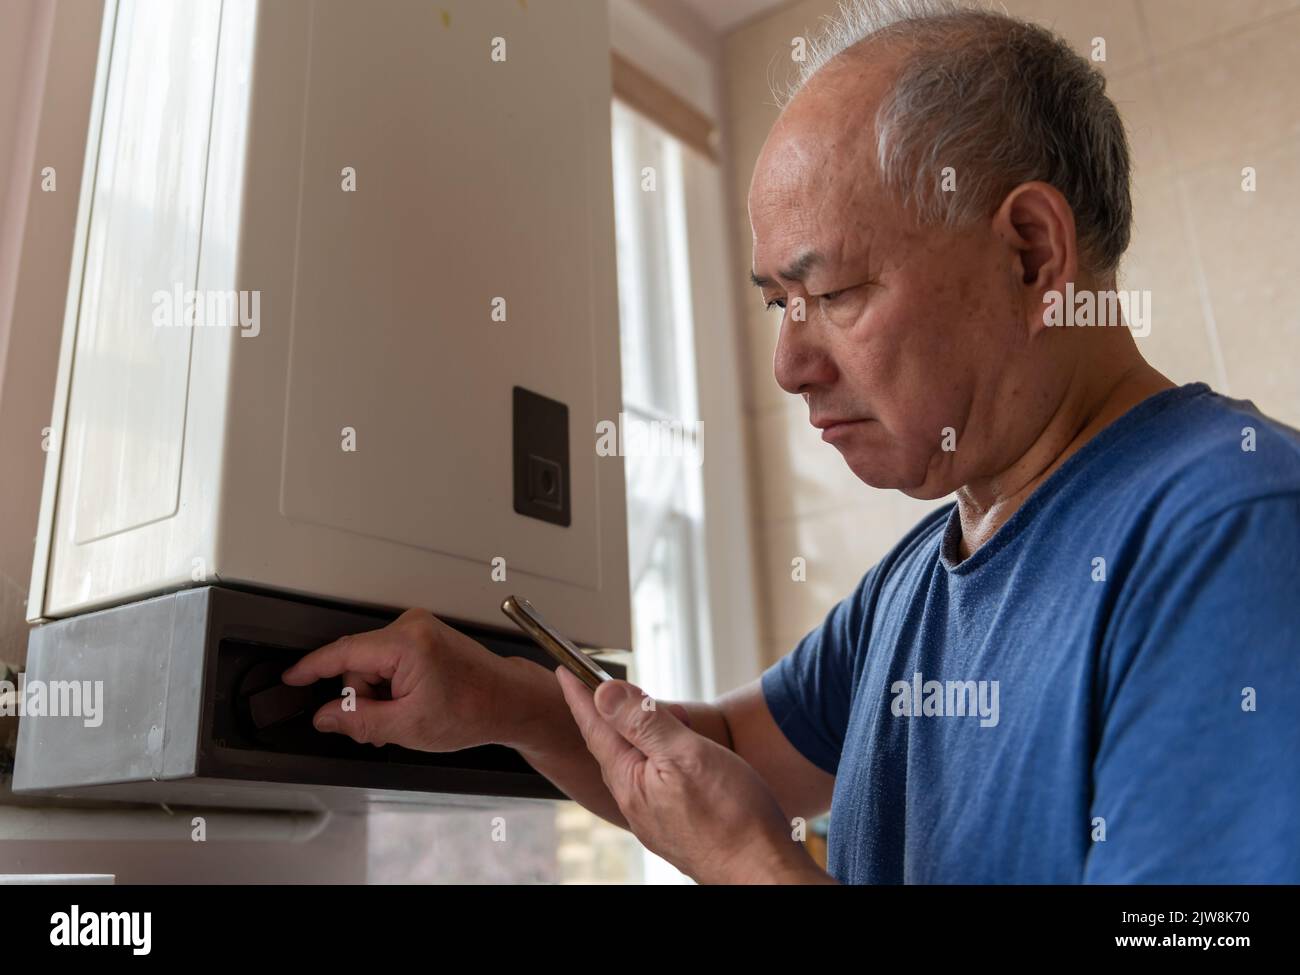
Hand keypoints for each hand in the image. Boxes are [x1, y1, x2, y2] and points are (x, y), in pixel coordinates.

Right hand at [281, 608, 508, 751]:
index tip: (290, 678)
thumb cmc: (474, 710)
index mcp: (407, 643)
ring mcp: (419, 629)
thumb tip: (326, 716)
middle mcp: (411, 627)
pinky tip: (409, 704)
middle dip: (363, 698)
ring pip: (372, 665)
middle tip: (383, 727)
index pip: (343, 652)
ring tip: (404, 717)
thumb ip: (360, 720)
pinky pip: (389, 660)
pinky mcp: (424, 636)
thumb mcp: (407, 726)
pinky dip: (391, 685)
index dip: (311, 668)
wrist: (509, 702)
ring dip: (379, 695)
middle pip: (357, 664)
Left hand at [555, 668, 828, 883]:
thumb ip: (643, 723)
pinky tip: (679, 756)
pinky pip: (656, 781)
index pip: (596, 728)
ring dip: (640, 734)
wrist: (762, 872)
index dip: (580, 696)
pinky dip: (659, 757)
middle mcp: (636, 803)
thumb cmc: (732, 816)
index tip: (563, 669)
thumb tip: (602, 693)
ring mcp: (656, 818)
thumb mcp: (685, 755)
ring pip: (637, 764)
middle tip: (611, 682)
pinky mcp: (678, 827)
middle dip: (610, 712)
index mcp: (630, 781)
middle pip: (613, 746)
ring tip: (659, 714)